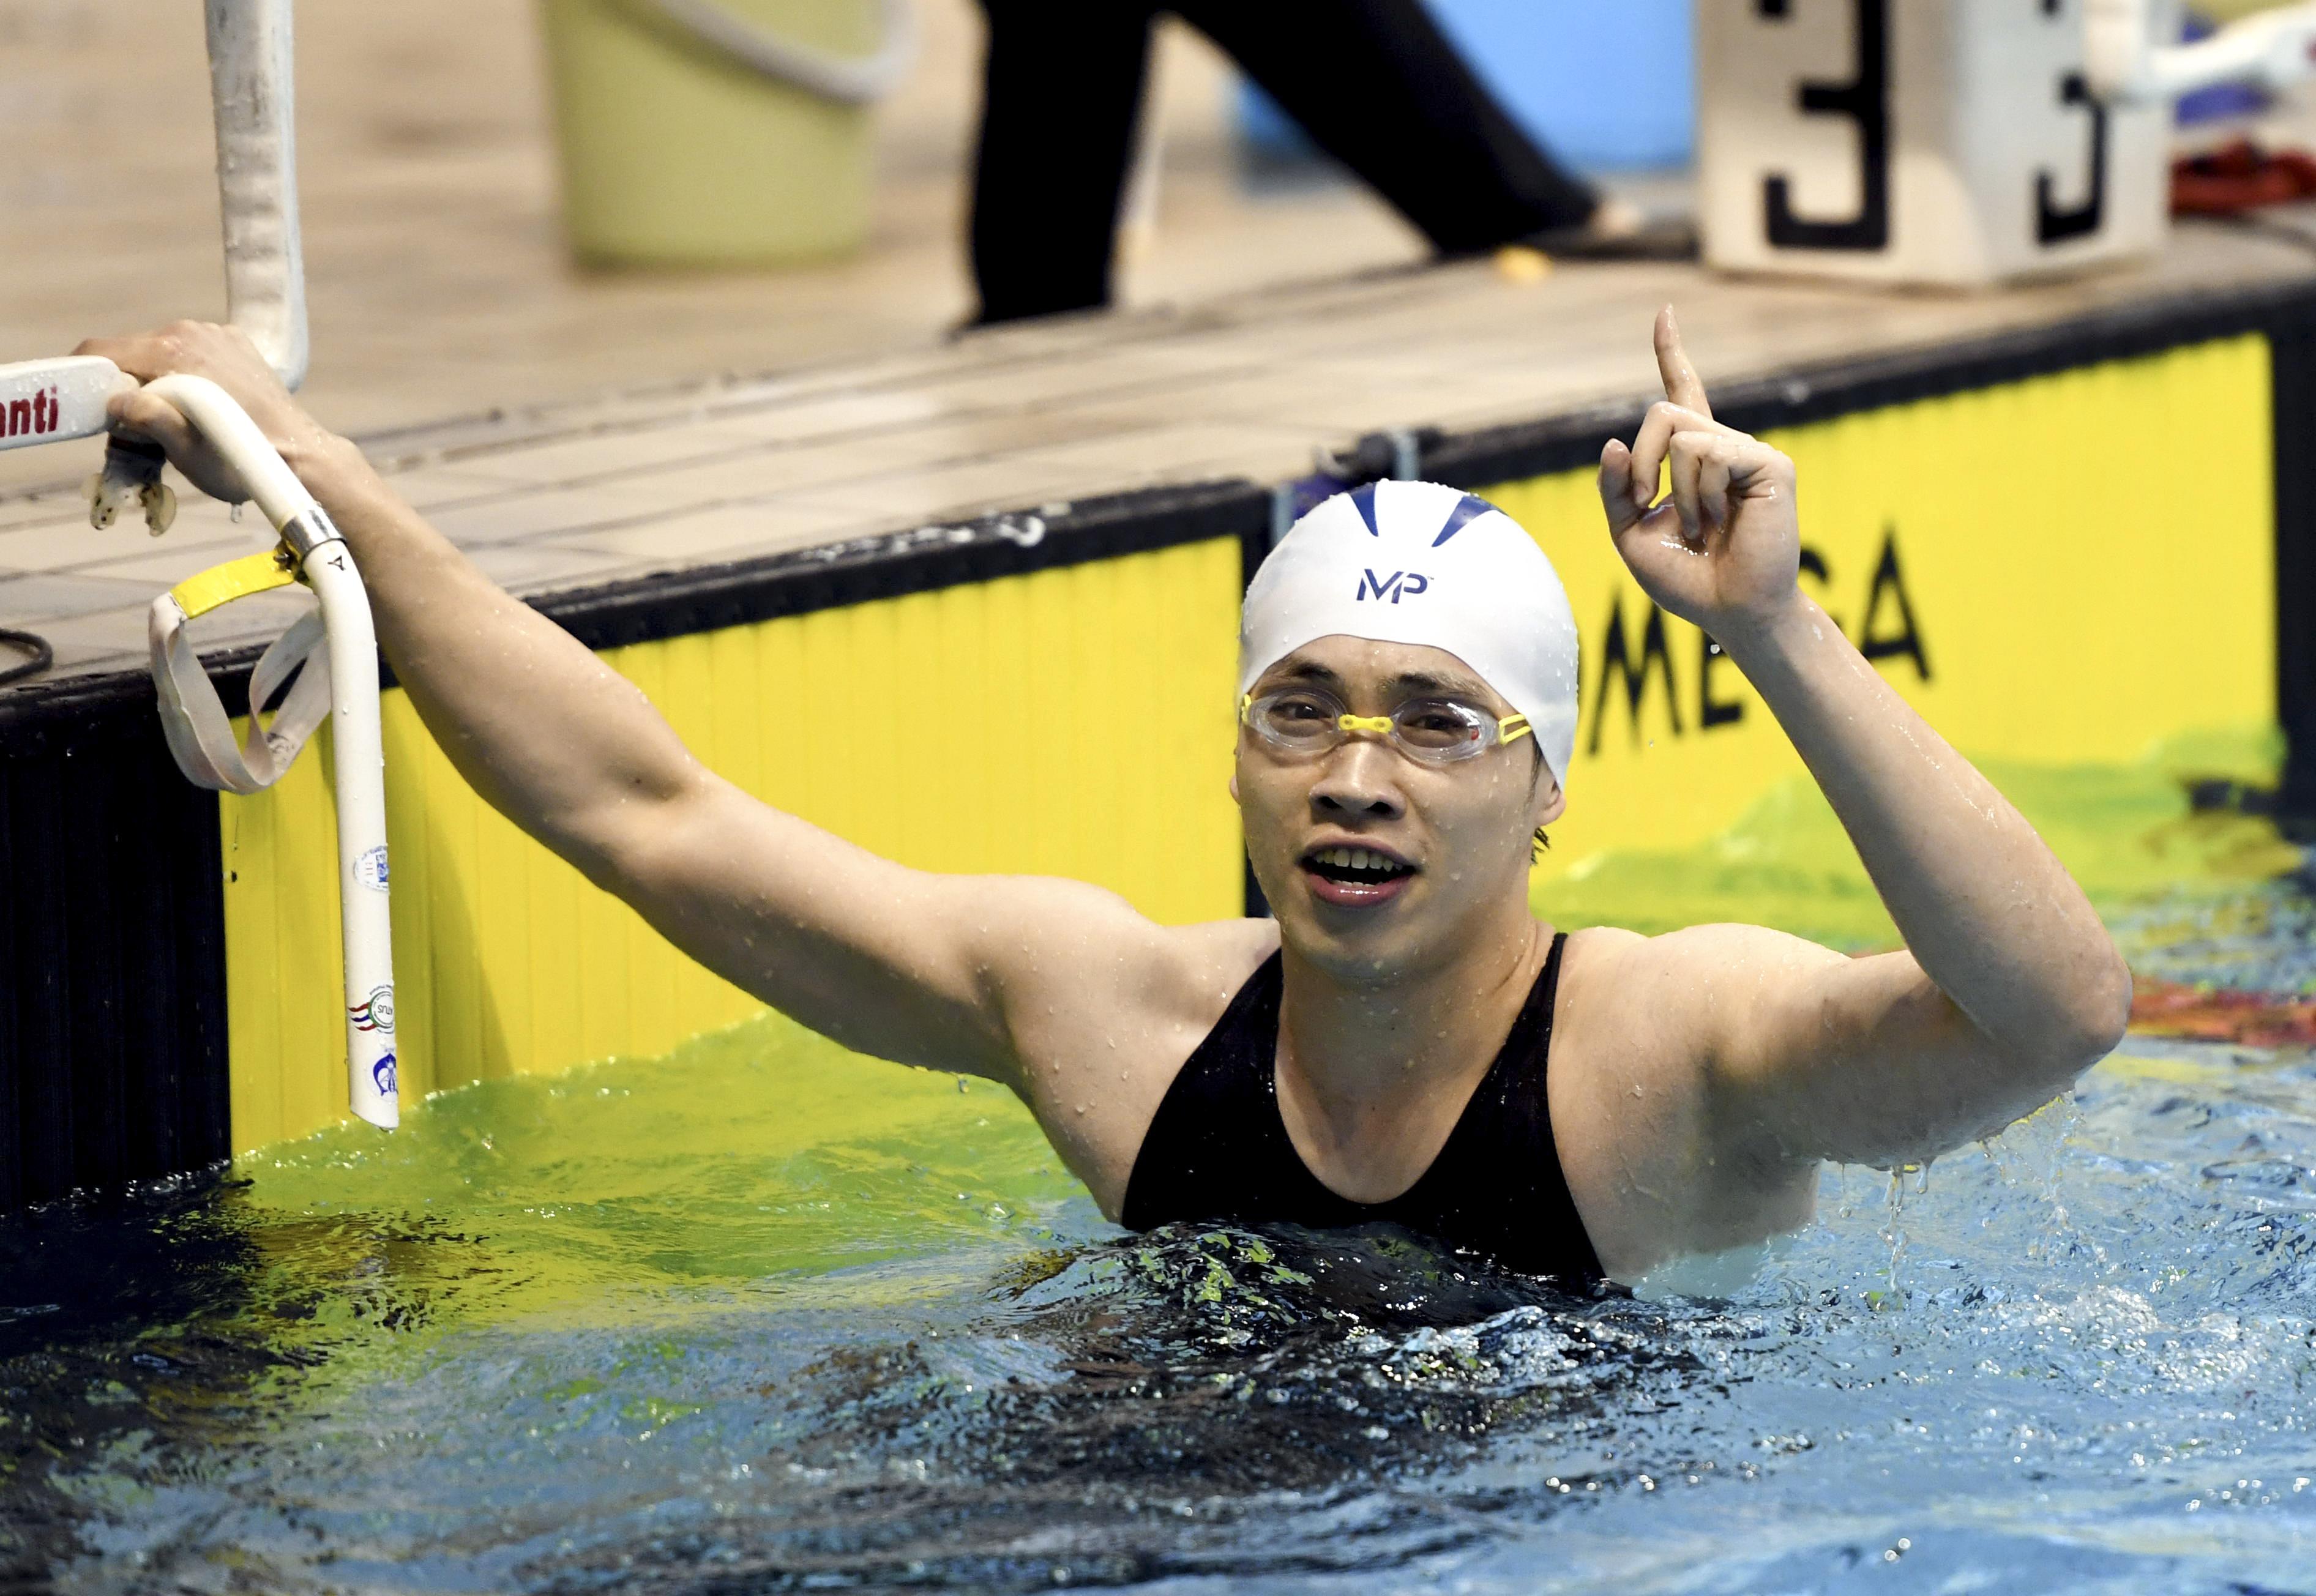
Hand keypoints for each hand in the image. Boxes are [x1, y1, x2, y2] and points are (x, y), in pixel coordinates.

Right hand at [73, 321, 339, 504]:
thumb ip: (145, 419)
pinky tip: (202, 405)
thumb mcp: (183, 450)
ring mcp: (216, 334)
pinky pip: (192, 353)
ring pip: (161, 353)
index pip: (100, 350)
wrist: (302, 457)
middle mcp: (191, 331)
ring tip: (176, 420)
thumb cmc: (241, 461)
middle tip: (136, 429)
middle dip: (125, 386)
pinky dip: (185, 374)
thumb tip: (114, 401)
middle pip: (131, 352)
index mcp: (171, 351)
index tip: (88, 407)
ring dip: (156, 381)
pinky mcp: (235, 343)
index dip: (85, 378)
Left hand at [1596, 307, 1800, 637]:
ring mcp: (1749, 453)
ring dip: (1675, 491)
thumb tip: (1612, 442)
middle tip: (1650, 505)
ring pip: (1682, 434)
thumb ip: (1615, 489)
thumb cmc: (1686, 578)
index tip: (1664, 313)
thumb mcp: (1630, 534)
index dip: (1672, 353)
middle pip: (1662, 412)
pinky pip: (1709, 453)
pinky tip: (1719, 521)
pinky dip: (1700, 494)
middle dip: (1639, 462)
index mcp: (1693, 459)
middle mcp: (1723, 447)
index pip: (1681, 393)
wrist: (1731, 611)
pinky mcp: (1769, 464)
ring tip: (1698, 527)